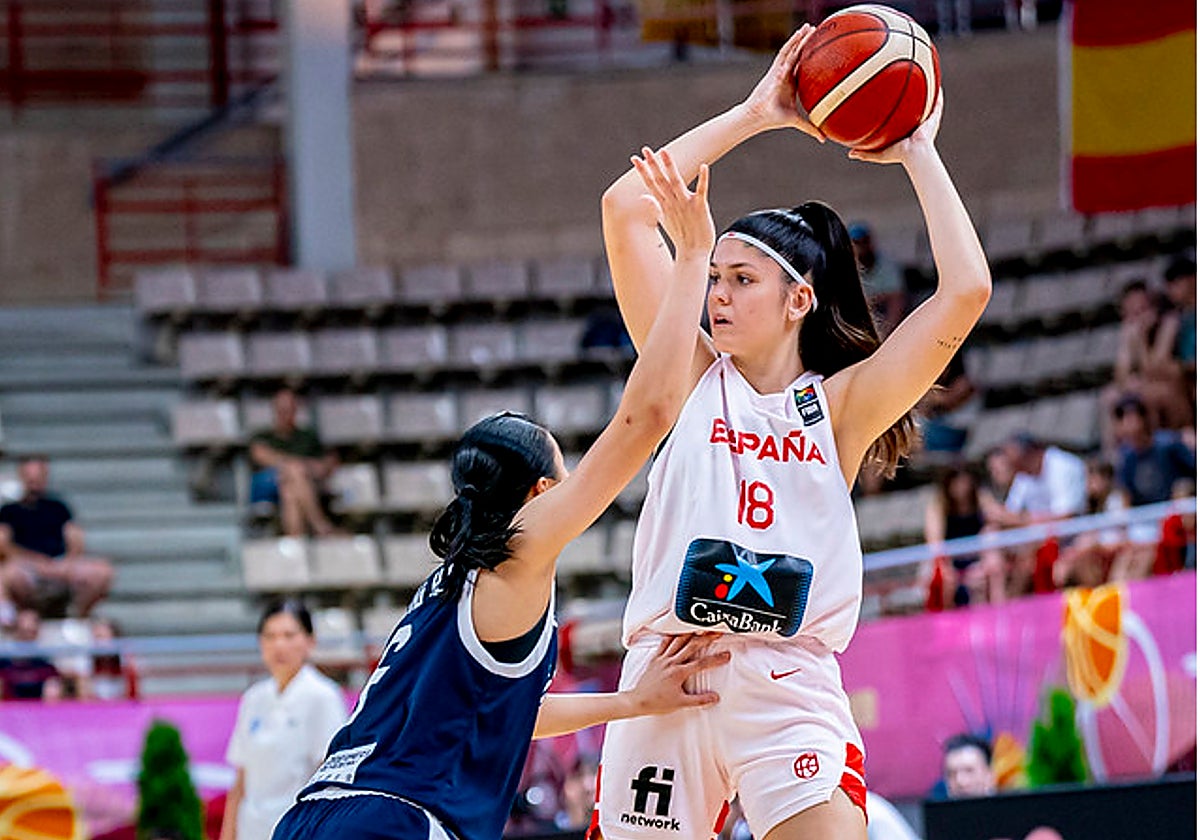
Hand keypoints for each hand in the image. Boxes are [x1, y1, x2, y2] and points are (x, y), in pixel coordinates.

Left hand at [624, 634, 729, 715]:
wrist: (637, 701)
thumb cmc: (658, 703)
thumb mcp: (680, 704)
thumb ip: (699, 700)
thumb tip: (715, 697)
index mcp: (679, 673)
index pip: (702, 663)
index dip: (716, 659)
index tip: (727, 655)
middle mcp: (671, 662)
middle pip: (691, 645)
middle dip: (706, 638)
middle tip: (717, 631)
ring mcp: (662, 658)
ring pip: (678, 640)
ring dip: (690, 633)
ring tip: (700, 626)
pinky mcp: (655, 658)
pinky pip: (664, 642)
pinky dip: (672, 635)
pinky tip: (677, 631)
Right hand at [631, 148, 715, 257]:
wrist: (693, 254)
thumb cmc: (682, 237)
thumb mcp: (666, 219)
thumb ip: (656, 205)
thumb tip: (644, 195)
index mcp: (664, 205)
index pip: (651, 184)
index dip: (643, 171)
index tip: (635, 158)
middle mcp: (672, 203)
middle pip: (660, 180)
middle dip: (652, 164)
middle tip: (645, 149)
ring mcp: (685, 204)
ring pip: (676, 182)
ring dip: (670, 167)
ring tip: (665, 152)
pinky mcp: (699, 207)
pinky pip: (701, 191)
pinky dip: (703, 179)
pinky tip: (704, 166)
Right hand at [742, 25, 825, 141]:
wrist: (758, 116)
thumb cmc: (773, 118)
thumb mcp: (796, 121)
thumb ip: (810, 127)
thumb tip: (823, 138)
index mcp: (791, 83)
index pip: (802, 66)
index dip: (810, 55)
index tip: (820, 46)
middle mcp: (785, 74)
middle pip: (797, 55)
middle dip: (805, 42)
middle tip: (816, 30)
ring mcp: (779, 71)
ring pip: (791, 51)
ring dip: (799, 39)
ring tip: (807, 27)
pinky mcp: (774, 70)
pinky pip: (784, 54)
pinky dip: (791, 45)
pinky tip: (798, 36)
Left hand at [848, 89, 943, 165]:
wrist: (914, 153)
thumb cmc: (899, 155)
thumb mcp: (879, 153)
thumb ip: (866, 153)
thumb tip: (850, 154)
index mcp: (906, 131)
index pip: (902, 118)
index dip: (899, 110)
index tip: (891, 101)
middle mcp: (917, 124)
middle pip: (914, 108)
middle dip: (911, 99)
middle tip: (904, 86)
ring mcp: (927, 120)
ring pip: (926, 103)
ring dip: (924, 92)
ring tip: (921, 77)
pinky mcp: (934, 117)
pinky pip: (937, 102)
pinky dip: (937, 93)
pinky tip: (935, 80)